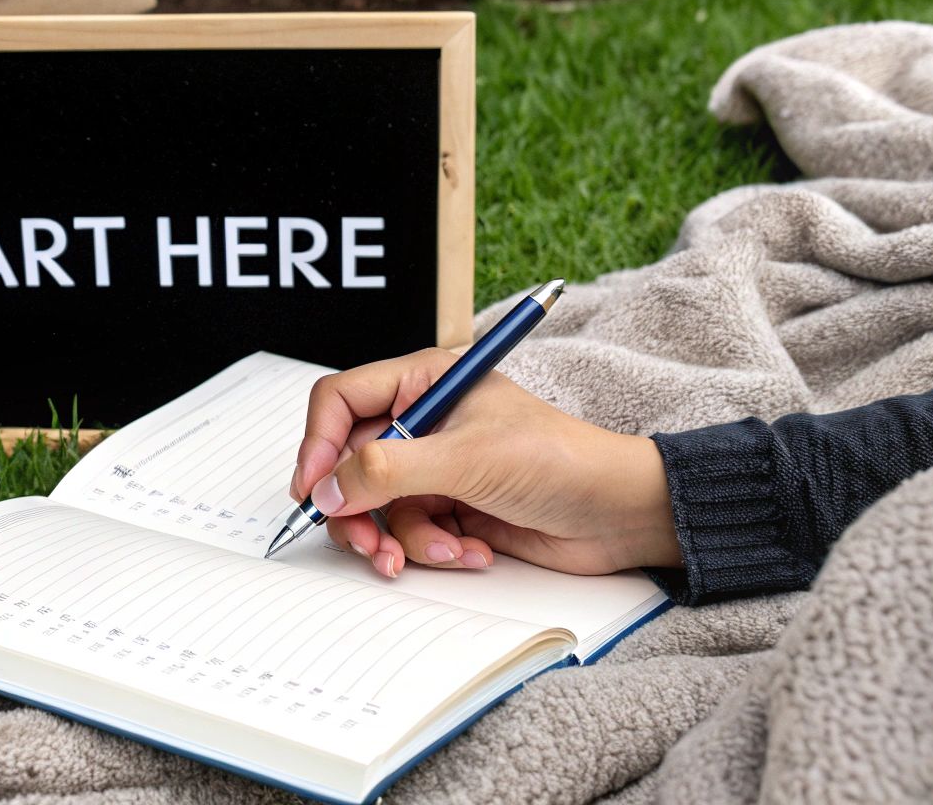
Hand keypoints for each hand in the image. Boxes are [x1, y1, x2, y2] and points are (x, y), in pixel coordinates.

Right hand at [291, 347, 681, 579]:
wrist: (619, 515)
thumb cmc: (560, 461)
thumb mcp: (466, 459)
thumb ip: (388, 472)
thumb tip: (326, 489)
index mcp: (424, 381)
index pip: (342, 401)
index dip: (318, 445)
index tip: (312, 491)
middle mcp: (423, 421)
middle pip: (350, 463)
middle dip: (357, 510)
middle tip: (367, 542)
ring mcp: (435, 467)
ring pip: (377, 508)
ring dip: (403, 538)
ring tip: (443, 550)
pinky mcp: (451, 508)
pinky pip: (410, 533)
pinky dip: (435, 549)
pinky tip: (474, 550)